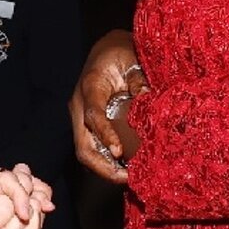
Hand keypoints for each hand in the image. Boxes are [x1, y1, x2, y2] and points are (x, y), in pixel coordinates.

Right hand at [70, 30, 142, 183]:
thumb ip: (138, 78)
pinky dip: (107, 161)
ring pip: (86, 151)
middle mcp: (80, 106)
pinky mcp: (88, 126)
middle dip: (102, 166)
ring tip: (130, 177)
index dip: (105, 134)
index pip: (93, 115)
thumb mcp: (131, 58)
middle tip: (127, 178)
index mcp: (89, 86)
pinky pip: (94, 148)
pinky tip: (125, 168)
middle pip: (83, 145)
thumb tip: (148, 98)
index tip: (119, 151)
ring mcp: (81, 118)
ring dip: (105, 168)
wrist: (105, 50)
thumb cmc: (119, 52)